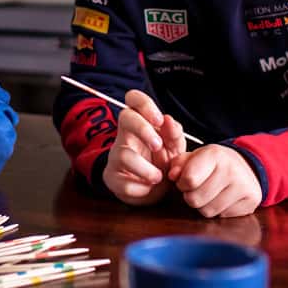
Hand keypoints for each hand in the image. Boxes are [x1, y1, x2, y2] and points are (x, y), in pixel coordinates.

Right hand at [102, 89, 186, 205]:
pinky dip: (142, 188)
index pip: (133, 98)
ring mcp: (116, 156)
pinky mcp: (112, 177)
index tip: (159, 120)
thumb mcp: (174, 147)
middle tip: (158, 146)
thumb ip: (174, 134)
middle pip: (125, 116)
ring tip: (158, 177)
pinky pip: (124, 182)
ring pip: (124, 155)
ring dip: (146, 169)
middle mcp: (124, 135)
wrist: (152, 190)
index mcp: (140, 122)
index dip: (145, 104)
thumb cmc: (161, 161)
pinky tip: (148, 188)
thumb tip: (169, 120)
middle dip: (144, 130)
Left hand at [168, 145, 262, 217]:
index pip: (189, 179)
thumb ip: (178, 164)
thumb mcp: (194, 156)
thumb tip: (172, 175)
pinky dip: (219, 211)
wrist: (247, 166)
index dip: (181, 184)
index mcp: (214, 154)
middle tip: (197, 189)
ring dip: (204, 205)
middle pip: (195, 199)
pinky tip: (222, 199)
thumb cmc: (213, 163)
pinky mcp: (252, 201)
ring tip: (209, 193)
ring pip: (208, 211)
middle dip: (191, 196)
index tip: (185, 181)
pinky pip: (223, 217)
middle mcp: (231, 170)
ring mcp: (243, 186)